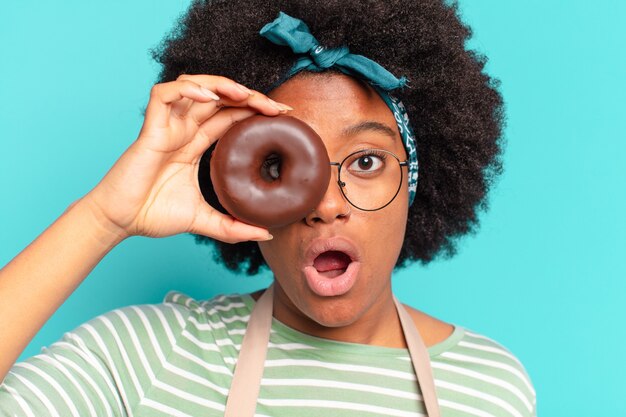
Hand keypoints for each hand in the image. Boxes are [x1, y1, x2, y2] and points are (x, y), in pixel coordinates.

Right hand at [83, 75, 290, 242]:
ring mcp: (167, 126)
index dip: (255, 111)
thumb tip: (266, 232)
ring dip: (222, 85)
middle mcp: (183, 130)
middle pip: (219, 98)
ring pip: (194, 85)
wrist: (121, 222)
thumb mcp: (205, 220)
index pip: (230, 117)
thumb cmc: (153, 215)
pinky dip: (187, 89)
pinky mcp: (150, 129)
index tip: (283, 116)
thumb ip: (233, 226)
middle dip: (249, 96)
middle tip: (276, 108)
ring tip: (246, 95)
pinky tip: (209, 97)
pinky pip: (165, 95)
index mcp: (195, 144)